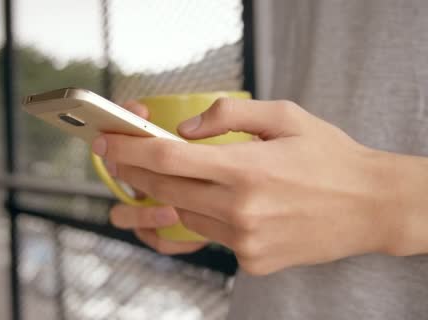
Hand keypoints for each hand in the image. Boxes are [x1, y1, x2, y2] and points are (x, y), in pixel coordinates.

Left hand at [94, 98, 409, 274]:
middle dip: (135, 173)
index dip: (130, 149)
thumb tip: (185, 129)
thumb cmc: (329, 156)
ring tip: (165, 187)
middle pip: (165, 190)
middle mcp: (241, 209)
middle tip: (120, 160)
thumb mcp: (285, 117)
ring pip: (184, 215)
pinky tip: (214, 207)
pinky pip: (210, 236)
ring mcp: (245, 241)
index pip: (169, 158)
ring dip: (168, 198)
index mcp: (247, 168)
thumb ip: (229, 117)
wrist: (370, 206)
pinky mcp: (252, 260)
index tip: (107, 143)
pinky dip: (202, 218)